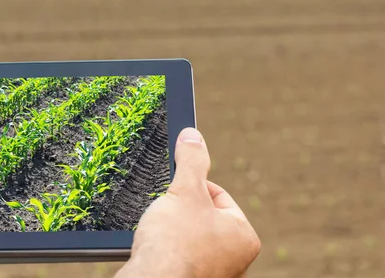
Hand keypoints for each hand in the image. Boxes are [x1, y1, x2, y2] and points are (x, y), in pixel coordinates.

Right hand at [115, 128, 260, 277]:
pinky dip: (164, 249)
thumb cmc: (174, 243)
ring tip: (160, 232)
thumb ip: (191, 161)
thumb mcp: (185, 191)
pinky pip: (176, 255)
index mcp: (243, 237)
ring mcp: (212, 273)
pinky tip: (155, 249)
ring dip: (170, 229)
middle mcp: (233, 260)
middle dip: (180, 210)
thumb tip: (193, 135)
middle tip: (165, 212)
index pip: (218, 195)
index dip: (192, 187)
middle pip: (201, 215)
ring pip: (186, 236)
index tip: (176, 191)